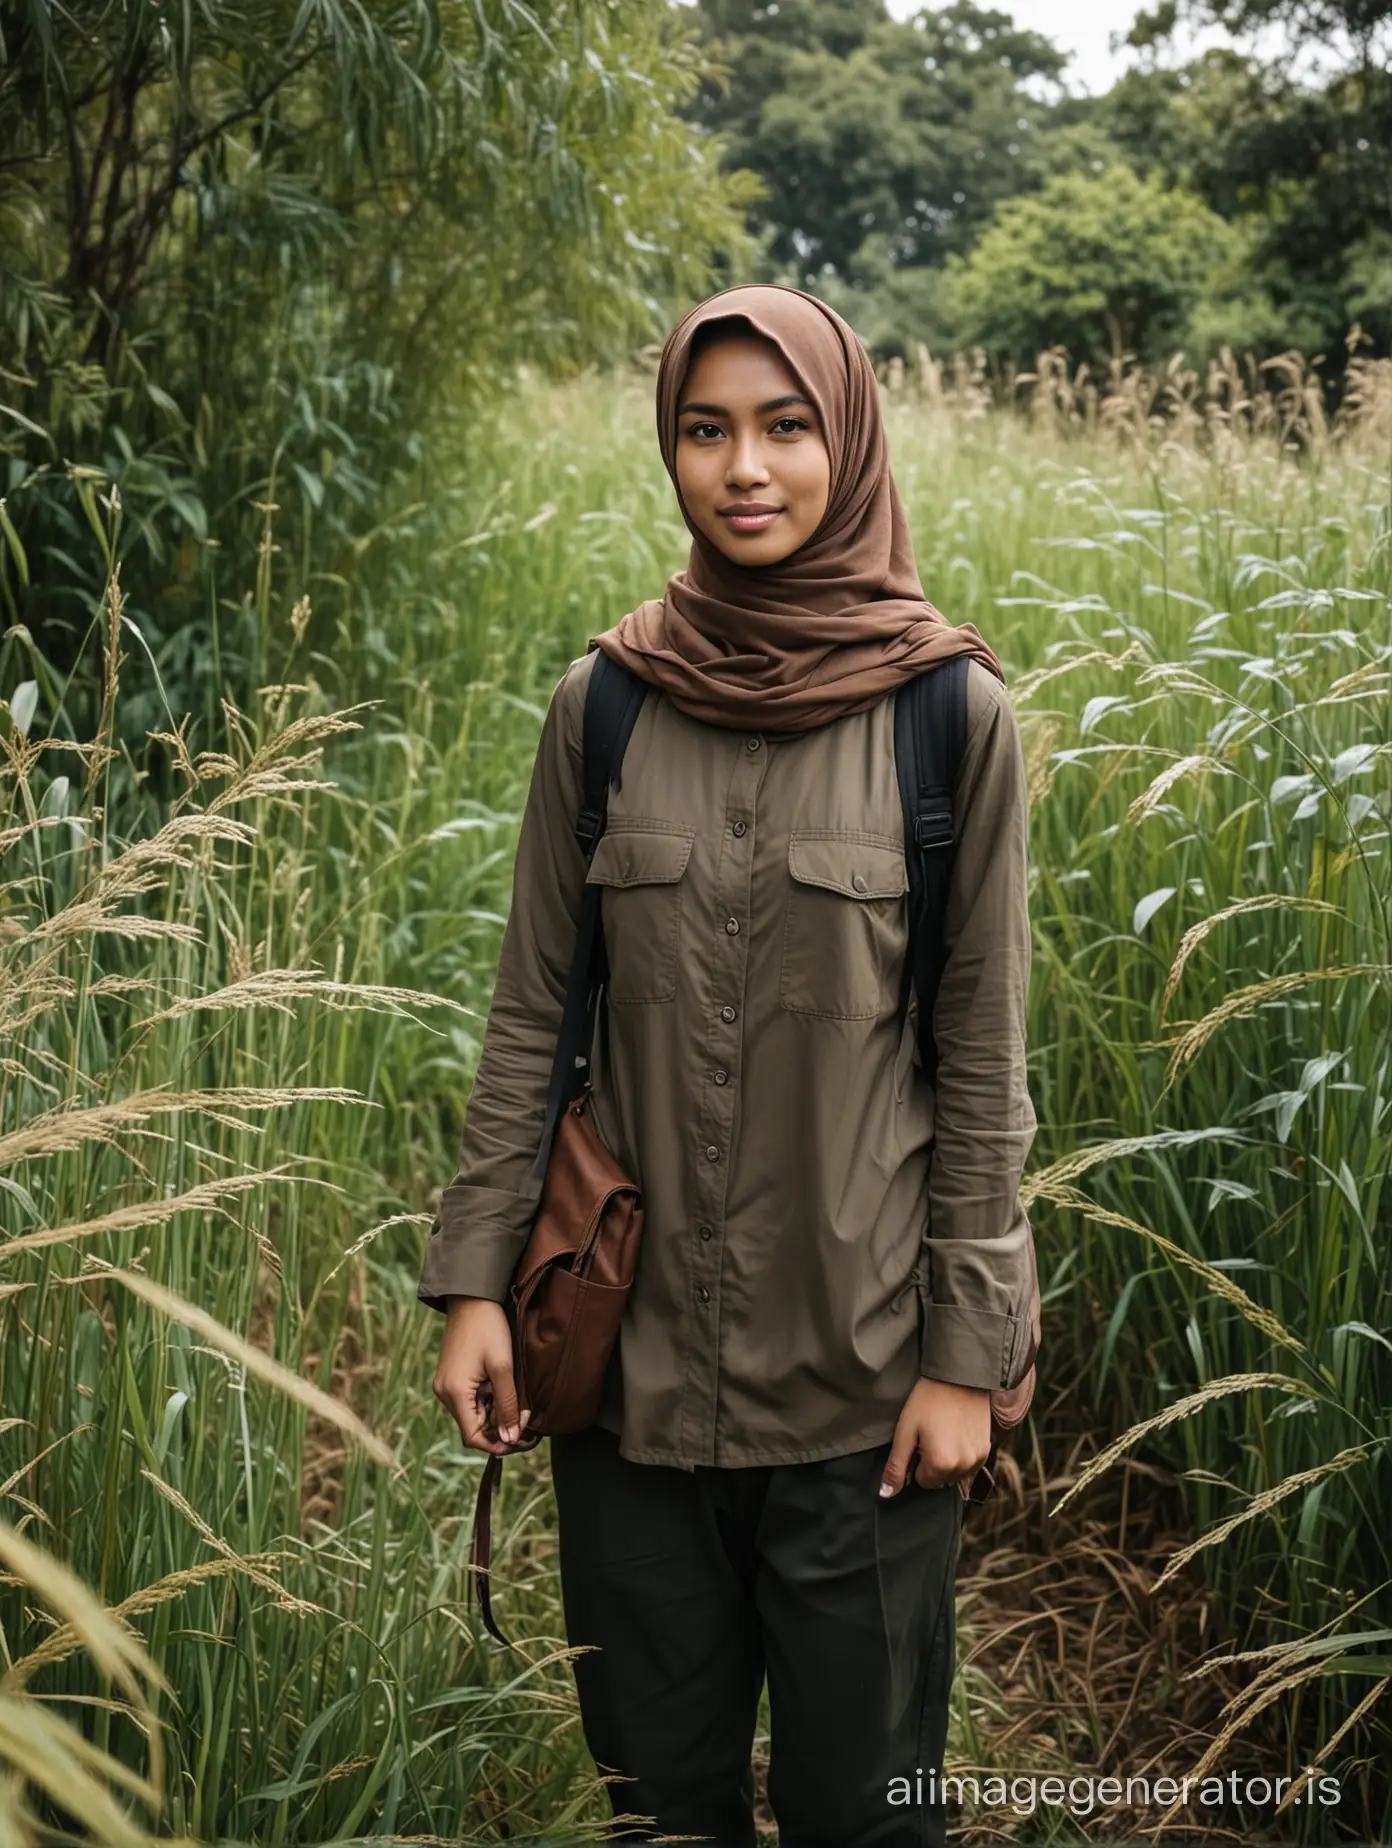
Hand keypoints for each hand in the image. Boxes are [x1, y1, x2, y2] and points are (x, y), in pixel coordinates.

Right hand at [433, 1296, 533, 1456]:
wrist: (471, 1298)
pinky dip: (488, 1403)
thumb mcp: (503, 1367)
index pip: (473, 1437)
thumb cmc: (488, 1329)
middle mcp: (445, 1393)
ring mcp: (446, 1385)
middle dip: (500, 1429)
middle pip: (473, 1428)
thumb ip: (508, 1405)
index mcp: (454, 1393)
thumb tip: (511, 1438)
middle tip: (528, 1424)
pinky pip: (470, 1401)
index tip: (522, 1440)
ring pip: (473, 1415)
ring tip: (520, 1406)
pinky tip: (505, 1392)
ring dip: (496, 1415)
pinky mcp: (451, 1377)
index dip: (497, 1445)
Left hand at [880, 1377, 991, 1495]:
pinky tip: (957, 1433)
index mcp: (940, 1464)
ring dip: (949, 1461)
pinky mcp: (987, 1449)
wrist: (959, 1377)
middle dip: (933, 1463)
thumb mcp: (905, 1431)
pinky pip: (970, 1464)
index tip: (919, 1440)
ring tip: (944, 1432)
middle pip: (940, 1479)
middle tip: (931, 1434)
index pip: (923, 1481)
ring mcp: (978, 1459)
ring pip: (956, 1473)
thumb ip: (896, 1466)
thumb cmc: (927, 1401)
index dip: (917, 1461)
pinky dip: (962, 1454)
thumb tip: (886, 1495)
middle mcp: (963, 1467)